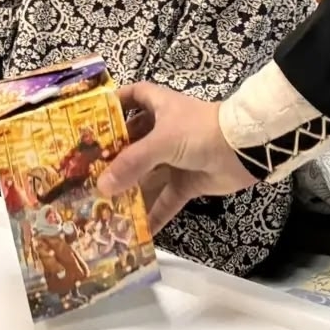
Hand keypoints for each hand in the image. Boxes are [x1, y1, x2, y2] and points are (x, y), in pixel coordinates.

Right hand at [96, 81, 255, 231]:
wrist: (244, 150)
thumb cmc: (200, 131)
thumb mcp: (162, 141)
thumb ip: (132, 162)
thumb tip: (102, 186)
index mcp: (160, 107)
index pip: (134, 97)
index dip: (115, 104)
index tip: (92, 119)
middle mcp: (164, 131)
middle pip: (133, 142)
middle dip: (113, 158)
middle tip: (85, 174)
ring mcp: (175, 158)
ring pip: (146, 175)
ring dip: (129, 190)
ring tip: (102, 207)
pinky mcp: (187, 182)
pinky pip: (166, 201)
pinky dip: (155, 215)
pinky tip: (138, 232)